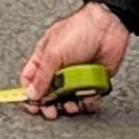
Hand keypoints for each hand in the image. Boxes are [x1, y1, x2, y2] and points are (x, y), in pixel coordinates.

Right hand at [16, 2, 130, 117]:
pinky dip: (87, 102)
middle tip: (52, 111)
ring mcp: (76, 76)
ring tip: (72, 105)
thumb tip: (31, 95)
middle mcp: (59, 69)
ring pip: (68, 99)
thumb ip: (41, 76)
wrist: (108, 26)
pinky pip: (87, 98)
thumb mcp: (54, 53)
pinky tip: (87, 99)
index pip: (30, 80)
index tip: (33, 106)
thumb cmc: (79, 30)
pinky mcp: (92, 81)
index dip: (30, 94)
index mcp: (45, 58)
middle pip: (49, 95)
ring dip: (69, 106)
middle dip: (49, 105)